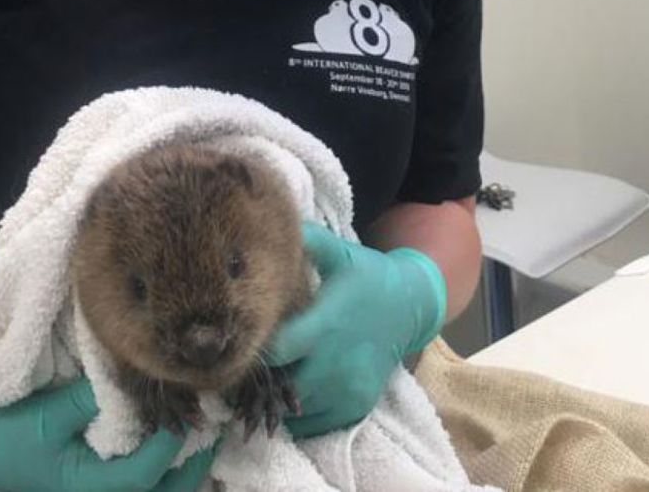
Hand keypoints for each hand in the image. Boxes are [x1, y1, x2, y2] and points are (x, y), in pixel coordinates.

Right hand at [0, 378, 216, 491]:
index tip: (189, 408)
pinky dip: (166, 469)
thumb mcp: (46, 415)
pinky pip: (142, 483)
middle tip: (218, 427)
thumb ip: (91, 401)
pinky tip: (179, 442)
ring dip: (184, 468)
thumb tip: (133, 382)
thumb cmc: (6, 434)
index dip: (172, 442)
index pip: (147, 473)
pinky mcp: (98, 484)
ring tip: (207, 433)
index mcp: (90, 488)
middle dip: (194, 463)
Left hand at [266, 223, 445, 439]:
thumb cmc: (366, 276)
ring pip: (295, 409)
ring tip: (266, 381)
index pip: (276, 350)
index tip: (238, 344)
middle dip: (261, 381)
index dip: (253, 350)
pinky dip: (297, 416)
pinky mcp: (356, 405)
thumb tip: (278, 223)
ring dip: (276, 400)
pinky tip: (290, 394)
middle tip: (246, 368)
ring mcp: (348, 387)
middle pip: (280, 386)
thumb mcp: (340, 254)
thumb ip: (308, 241)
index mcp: (325, 324)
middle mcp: (336, 362)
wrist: (409, 306)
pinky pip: (314, 425)